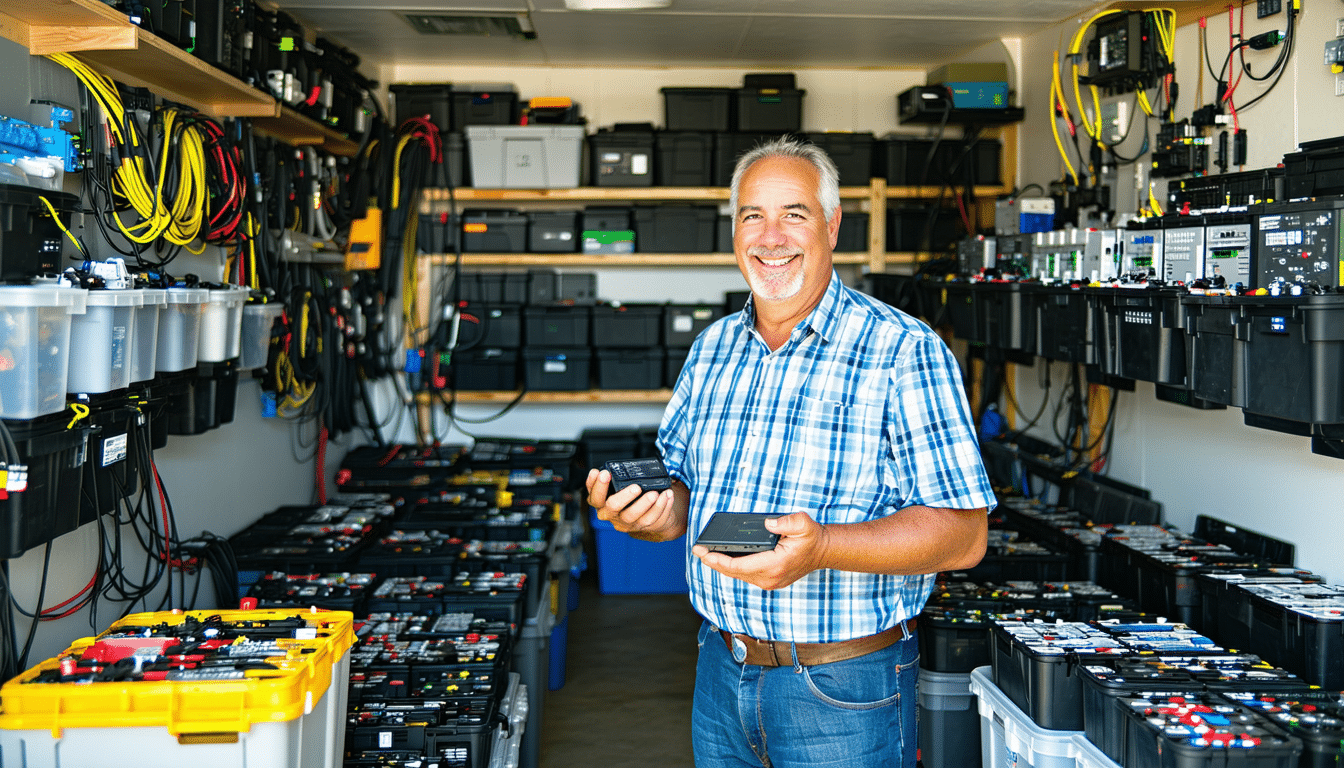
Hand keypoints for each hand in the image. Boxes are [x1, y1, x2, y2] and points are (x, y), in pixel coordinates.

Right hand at [586, 467, 678, 539]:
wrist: (643, 515)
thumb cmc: (626, 497)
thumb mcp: (616, 487)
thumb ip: (615, 479)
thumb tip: (620, 467)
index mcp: (600, 503)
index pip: (594, 496)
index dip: (597, 485)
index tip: (604, 472)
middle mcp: (610, 514)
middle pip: (613, 507)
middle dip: (624, 496)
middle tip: (636, 487)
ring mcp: (625, 522)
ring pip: (632, 516)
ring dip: (644, 504)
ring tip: (654, 493)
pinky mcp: (641, 526)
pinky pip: (651, 519)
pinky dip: (660, 507)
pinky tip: (666, 496)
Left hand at [691, 511, 828, 589]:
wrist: (823, 552)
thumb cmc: (811, 538)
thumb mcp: (802, 523)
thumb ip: (786, 522)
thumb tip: (768, 523)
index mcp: (773, 565)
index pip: (737, 566)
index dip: (717, 559)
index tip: (703, 552)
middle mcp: (769, 577)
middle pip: (733, 573)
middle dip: (713, 562)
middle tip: (697, 550)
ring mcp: (769, 582)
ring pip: (738, 575)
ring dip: (721, 566)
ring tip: (706, 554)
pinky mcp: (769, 580)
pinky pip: (745, 575)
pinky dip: (732, 568)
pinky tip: (723, 558)